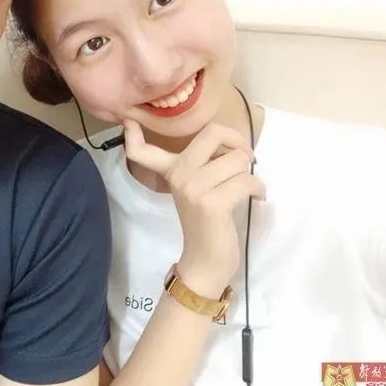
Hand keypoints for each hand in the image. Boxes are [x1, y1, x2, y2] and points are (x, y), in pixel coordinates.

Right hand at [123, 120, 265, 296]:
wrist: (205, 262)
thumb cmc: (207, 223)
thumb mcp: (196, 189)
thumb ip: (202, 165)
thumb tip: (232, 143)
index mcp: (171, 170)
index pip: (141, 151)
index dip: (133, 135)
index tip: (128, 123)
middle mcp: (178, 174)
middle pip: (214, 132)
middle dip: (238, 142)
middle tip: (243, 159)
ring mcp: (193, 188)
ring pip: (238, 159)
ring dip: (251, 173)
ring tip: (246, 187)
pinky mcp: (212, 203)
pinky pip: (246, 181)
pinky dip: (258, 188)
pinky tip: (257, 197)